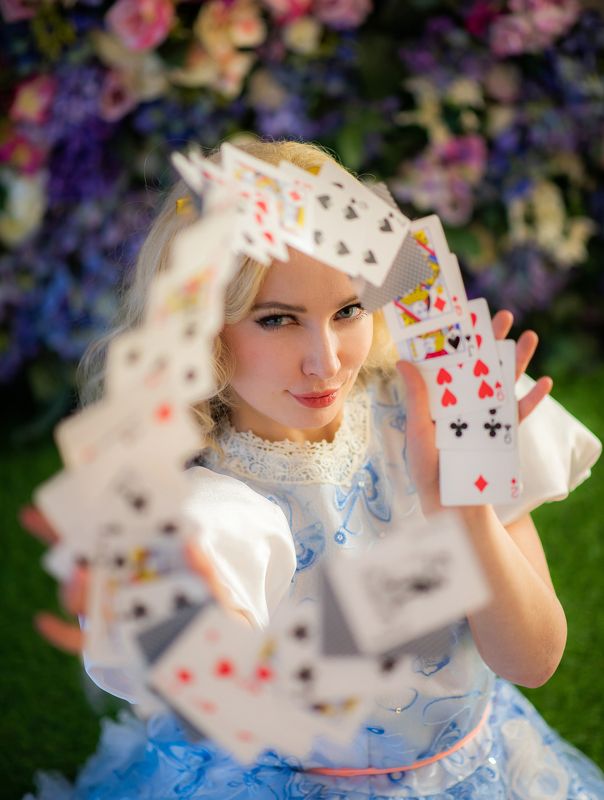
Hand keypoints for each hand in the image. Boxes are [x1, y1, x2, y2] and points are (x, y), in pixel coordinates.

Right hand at [19, 505, 224, 653]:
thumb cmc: (207, 611)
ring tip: (78, 577)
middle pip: (80, 556)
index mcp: (140, 557)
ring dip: (72, 585)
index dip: (78, 511)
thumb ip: (203, 570)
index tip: (58, 491)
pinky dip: (59, 631)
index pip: (104, 530)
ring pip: (78, 595)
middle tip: (47, 524)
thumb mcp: (212, 587)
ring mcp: (107, 610)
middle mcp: (117, 579)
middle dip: (60, 538)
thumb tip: (192, 544)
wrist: (208, 652)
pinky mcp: (105, 642)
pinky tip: (44, 622)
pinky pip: (77, 638)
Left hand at [395, 310, 552, 513]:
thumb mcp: (418, 430)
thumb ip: (417, 397)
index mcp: (439, 398)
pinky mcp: (502, 434)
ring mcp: (484, 416)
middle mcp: (463, 402)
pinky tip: (545, 382)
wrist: (449, 504)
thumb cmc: (426, 468)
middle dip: (491, 340)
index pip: (447, 362)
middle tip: (501, 316)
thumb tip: (404, 361)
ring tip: (528, 337)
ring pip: (503, 382)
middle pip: (479, 365)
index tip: (461, 314)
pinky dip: (533, 399)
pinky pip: (520, 413)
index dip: (454, 339)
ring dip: (518, 360)